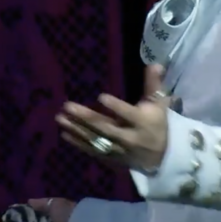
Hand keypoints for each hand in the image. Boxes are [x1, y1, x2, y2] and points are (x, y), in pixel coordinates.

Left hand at [56, 65, 176, 171]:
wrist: (161, 157)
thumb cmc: (157, 124)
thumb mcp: (159, 104)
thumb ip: (153, 85)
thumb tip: (154, 63)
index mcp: (142, 123)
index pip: (129, 114)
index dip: (116, 107)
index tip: (101, 96)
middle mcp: (129, 137)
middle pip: (106, 127)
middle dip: (86, 118)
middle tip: (67, 106)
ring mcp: (118, 150)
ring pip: (95, 140)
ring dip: (76, 129)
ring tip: (59, 118)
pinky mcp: (111, 158)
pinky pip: (92, 151)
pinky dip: (78, 143)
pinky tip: (64, 133)